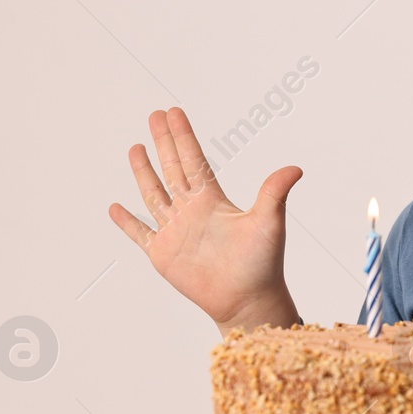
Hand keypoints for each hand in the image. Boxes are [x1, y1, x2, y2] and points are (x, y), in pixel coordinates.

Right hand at [108, 107, 302, 327]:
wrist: (247, 300)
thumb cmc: (262, 263)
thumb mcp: (269, 222)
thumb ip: (274, 193)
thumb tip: (296, 168)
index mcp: (213, 200)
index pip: (193, 160)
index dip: (183, 136)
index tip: (173, 112)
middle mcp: (192, 211)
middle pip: (173, 169)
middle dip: (163, 142)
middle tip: (155, 114)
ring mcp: (175, 232)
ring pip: (154, 195)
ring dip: (143, 172)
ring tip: (135, 148)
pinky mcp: (162, 254)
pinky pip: (139, 234)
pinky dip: (127, 222)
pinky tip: (116, 208)